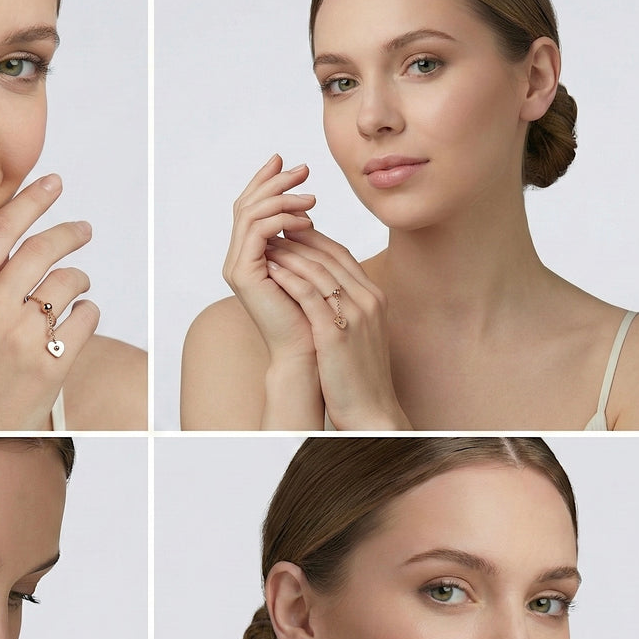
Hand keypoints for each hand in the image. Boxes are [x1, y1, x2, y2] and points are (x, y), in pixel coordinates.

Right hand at [0, 174, 99, 429]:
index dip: (29, 199)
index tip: (50, 183)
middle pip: (41, 248)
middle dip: (69, 231)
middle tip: (83, 229)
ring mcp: (21, 339)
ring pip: (68, 282)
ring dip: (79, 279)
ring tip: (78, 287)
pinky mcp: (51, 367)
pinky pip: (85, 319)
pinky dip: (88, 313)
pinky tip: (80, 318)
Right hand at [223, 154, 318, 367]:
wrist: (310, 353)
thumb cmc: (315, 315)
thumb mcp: (309, 266)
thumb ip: (300, 239)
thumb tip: (306, 206)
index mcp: (250, 256)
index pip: (252, 208)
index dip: (268, 182)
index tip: (292, 164)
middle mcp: (238, 259)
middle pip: (246, 204)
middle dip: (274, 181)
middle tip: (303, 169)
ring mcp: (237, 267)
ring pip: (250, 213)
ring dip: (281, 198)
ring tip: (311, 198)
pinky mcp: (244, 274)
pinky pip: (256, 231)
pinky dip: (280, 218)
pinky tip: (306, 219)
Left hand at [264, 228, 409, 428]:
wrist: (371, 412)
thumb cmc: (359, 377)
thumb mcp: (358, 334)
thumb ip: (346, 308)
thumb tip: (323, 291)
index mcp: (373, 298)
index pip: (341, 255)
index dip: (314, 238)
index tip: (290, 229)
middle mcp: (367, 300)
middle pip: (329, 255)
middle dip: (299, 237)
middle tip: (271, 226)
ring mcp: (354, 315)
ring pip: (318, 270)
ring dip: (289, 252)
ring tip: (265, 243)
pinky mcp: (336, 334)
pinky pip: (310, 295)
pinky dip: (289, 278)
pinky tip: (271, 269)